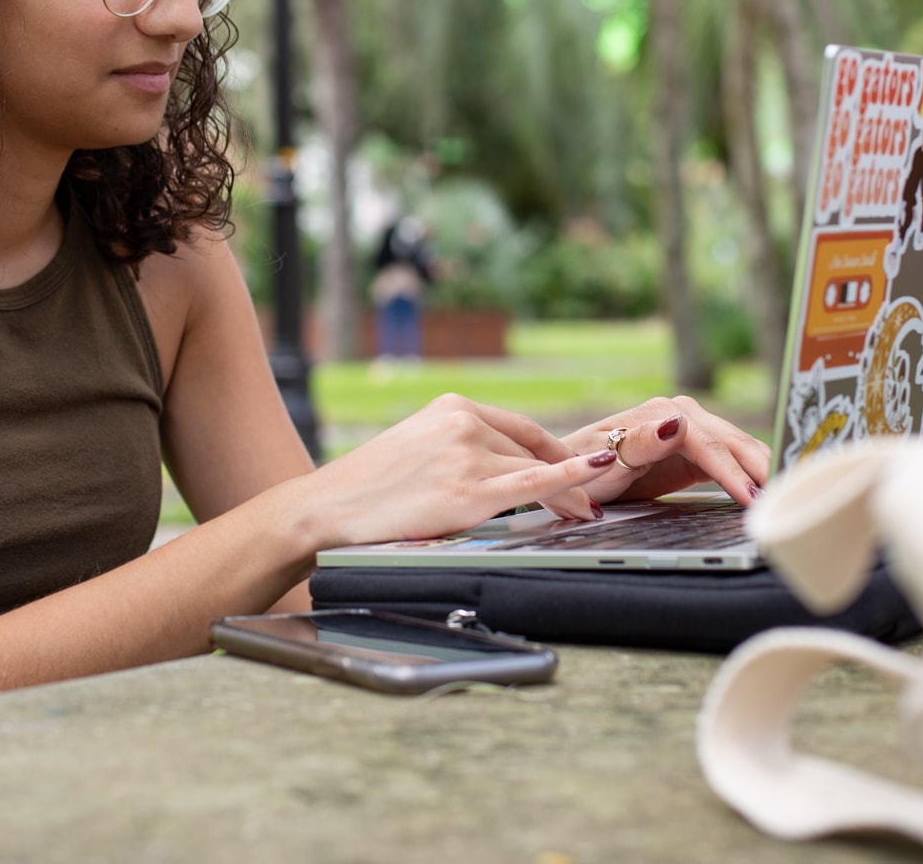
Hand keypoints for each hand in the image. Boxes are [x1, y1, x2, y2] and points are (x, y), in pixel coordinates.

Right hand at [296, 393, 615, 547]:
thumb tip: (500, 467)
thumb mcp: (418, 445)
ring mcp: (467, 455)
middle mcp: (463, 421)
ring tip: (583, 515)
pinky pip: (532, 483)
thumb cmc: (368, 487)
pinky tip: (595, 474)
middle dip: (564, 477)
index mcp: (452, 405)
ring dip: (566, 494)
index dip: (555, 451)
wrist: (327, 507)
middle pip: (531, 450)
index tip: (580, 467)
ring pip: (532, 470)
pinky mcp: (468, 491)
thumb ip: (458, 445)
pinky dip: (569, 478)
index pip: (519, 428)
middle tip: (587, 504)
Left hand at [561, 397, 770, 506]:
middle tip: (786, 500)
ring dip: (763, 471)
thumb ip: (641, 442)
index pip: (710, 446)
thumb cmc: (580, 466)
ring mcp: (691, 429)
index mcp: (662, 413)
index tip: (751, 498)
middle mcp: (681, 413)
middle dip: (761, 470)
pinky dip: (751, 474)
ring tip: (787, 498)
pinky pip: (732, 460)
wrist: (570, 469)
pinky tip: (768, 491)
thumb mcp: (604, 460)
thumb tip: (675, 424)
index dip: (734, 472)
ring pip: (740, 448)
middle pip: (733, 443)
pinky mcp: (696, 450)